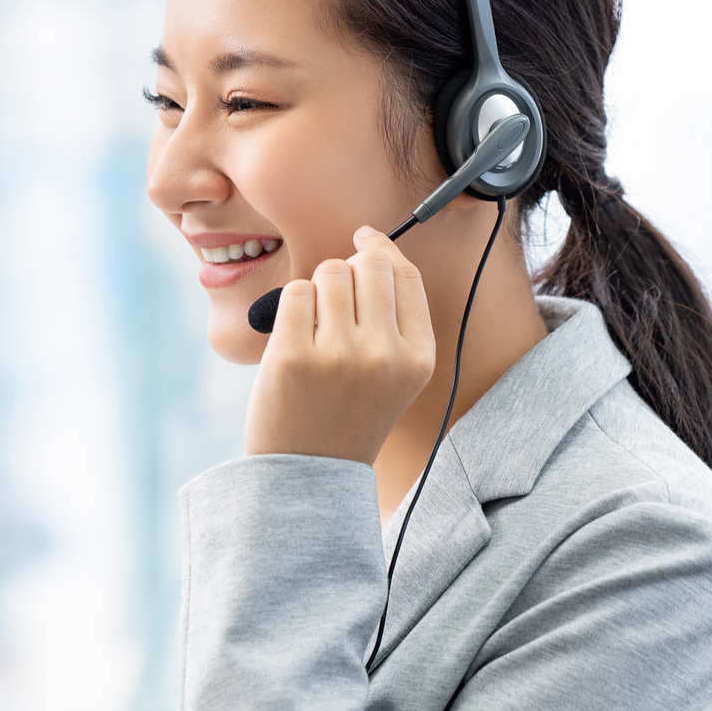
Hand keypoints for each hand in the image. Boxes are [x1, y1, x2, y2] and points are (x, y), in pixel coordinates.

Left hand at [244, 226, 435, 464]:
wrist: (311, 470)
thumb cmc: (350, 410)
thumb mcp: (397, 372)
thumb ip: (395, 313)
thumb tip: (369, 240)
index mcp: (418, 358)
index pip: (406, 275)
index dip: (382, 247)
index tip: (364, 240)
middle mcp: (385, 354)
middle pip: (368, 264)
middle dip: (348, 270)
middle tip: (335, 305)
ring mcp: (339, 355)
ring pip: (330, 272)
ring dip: (319, 288)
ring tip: (316, 327)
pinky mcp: (293, 357)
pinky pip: (296, 292)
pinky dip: (293, 305)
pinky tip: (296, 336)